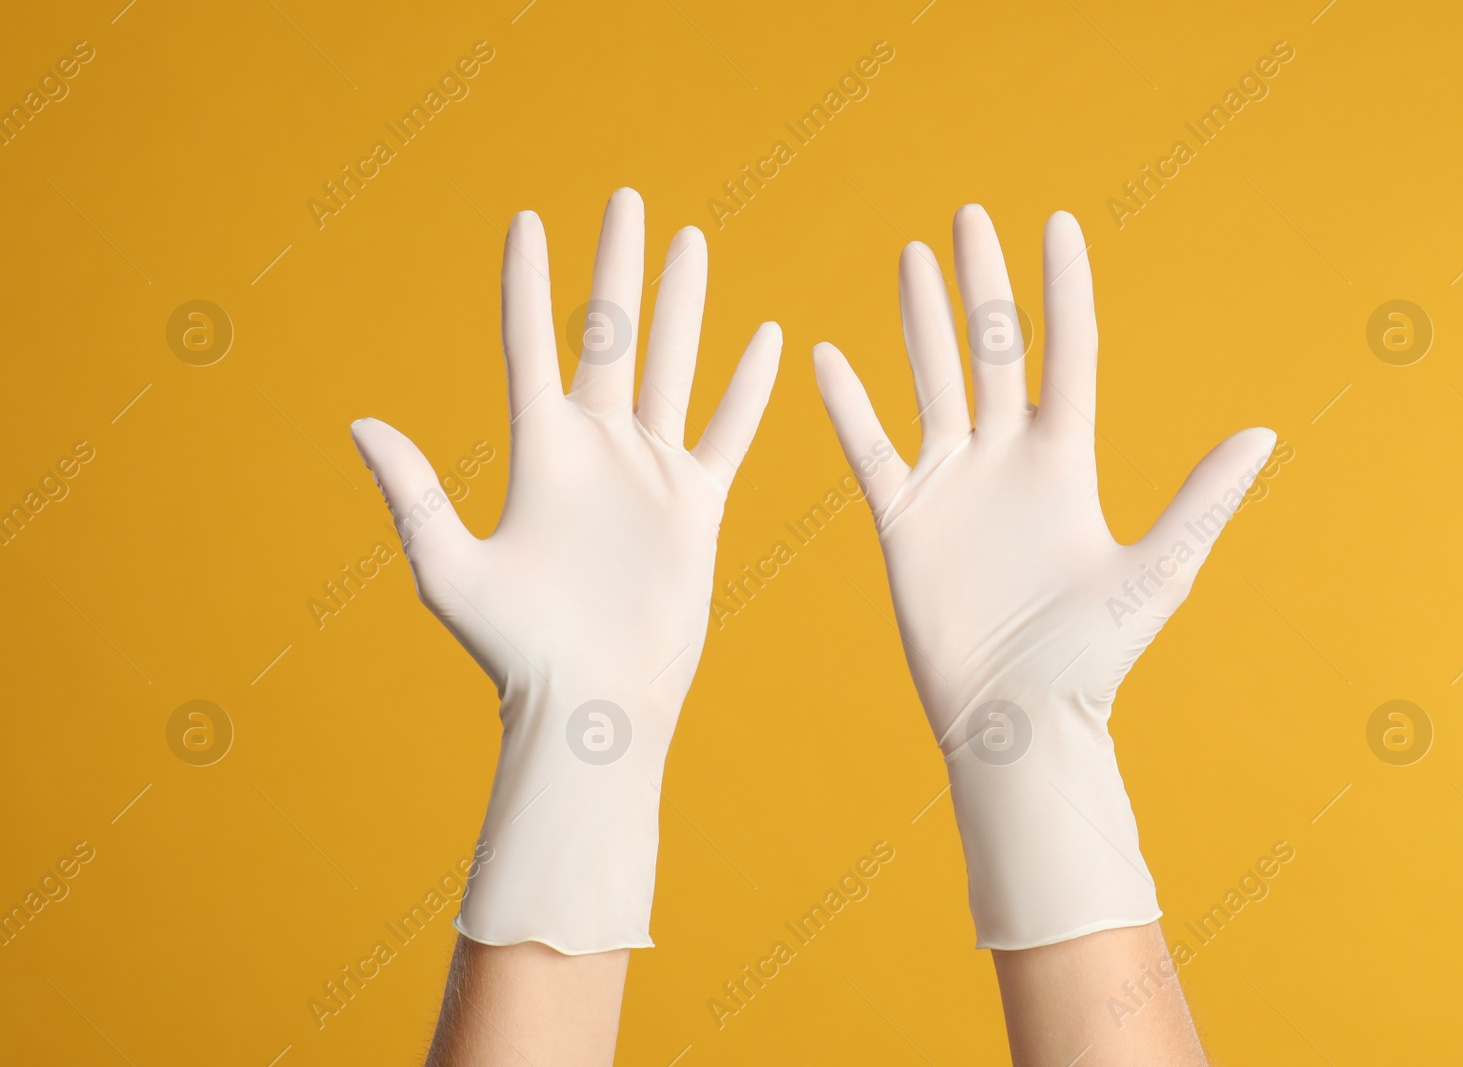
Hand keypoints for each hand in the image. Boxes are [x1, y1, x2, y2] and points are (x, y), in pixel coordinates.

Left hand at [352, 188, 780, 951]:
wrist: (594, 703)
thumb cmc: (516, 648)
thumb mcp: (450, 567)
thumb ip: (416, 492)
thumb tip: (362, 424)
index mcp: (540, 451)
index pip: (532, 345)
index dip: (528, 283)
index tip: (527, 221)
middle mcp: (597, 449)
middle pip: (611, 335)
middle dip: (618, 267)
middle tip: (627, 201)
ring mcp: (650, 472)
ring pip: (674, 366)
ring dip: (683, 304)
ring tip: (692, 241)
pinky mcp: (696, 505)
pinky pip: (727, 432)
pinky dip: (747, 388)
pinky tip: (765, 339)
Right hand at [813, 204, 1272, 947]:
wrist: (1016, 718)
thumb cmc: (1091, 657)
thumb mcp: (1157, 572)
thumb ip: (1203, 500)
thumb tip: (1266, 432)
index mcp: (1065, 464)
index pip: (1065, 355)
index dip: (1062, 290)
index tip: (1057, 225)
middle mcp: (1006, 462)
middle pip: (992, 352)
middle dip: (982, 285)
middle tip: (969, 219)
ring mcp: (953, 486)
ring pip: (932, 383)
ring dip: (920, 322)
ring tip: (911, 258)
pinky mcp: (905, 519)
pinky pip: (870, 450)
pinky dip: (847, 406)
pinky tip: (826, 357)